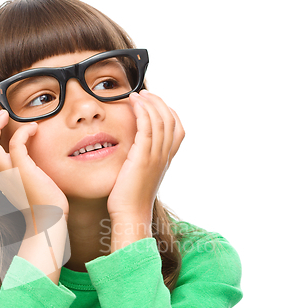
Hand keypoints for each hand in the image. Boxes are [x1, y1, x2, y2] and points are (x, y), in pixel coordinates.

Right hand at [0, 108, 68, 226]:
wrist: (49, 218)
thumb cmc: (40, 201)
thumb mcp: (20, 183)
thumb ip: (12, 170)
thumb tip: (14, 155)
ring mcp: (8, 173)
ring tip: (5, 114)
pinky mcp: (23, 171)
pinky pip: (16, 144)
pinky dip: (23, 131)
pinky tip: (33, 128)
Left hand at [107, 90, 184, 222]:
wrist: (130, 213)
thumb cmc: (130, 198)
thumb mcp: (140, 175)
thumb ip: (142, 159)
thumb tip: (134, 149)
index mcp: (166, 159)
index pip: (177, 128)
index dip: (168, 111)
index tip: (153, 102)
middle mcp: (165, 156)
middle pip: (170, 119)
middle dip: (158, 102)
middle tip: (144, 93)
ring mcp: (156, 156)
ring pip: (160, 120)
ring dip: (149, 102)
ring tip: (137, 94)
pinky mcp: (143, 157)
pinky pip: (147, 126)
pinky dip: (142, 110)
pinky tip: (133, 102)